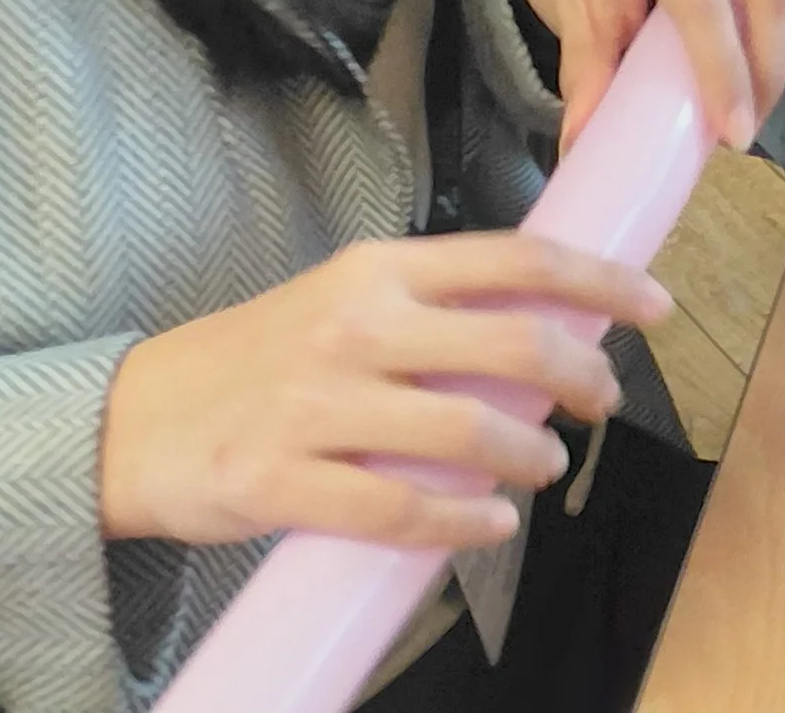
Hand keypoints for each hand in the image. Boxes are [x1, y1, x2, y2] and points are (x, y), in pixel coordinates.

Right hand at [97, 230, 668, 551]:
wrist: (130, 421)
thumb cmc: (257, 359)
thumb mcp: (344, 301)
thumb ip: (430, 310)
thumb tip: (541, 327)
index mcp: (380, 270)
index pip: (518, 260)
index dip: (600, 280)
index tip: (654, 305)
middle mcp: (357, 325)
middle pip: (512, 341)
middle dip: (582, 373)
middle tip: (604, 400)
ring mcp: (319, 403)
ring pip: (467, 428)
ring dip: (529, 454)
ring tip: (547, 466)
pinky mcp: (282, 481)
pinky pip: (399, 508)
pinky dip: (462, 521)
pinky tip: (491, 525)